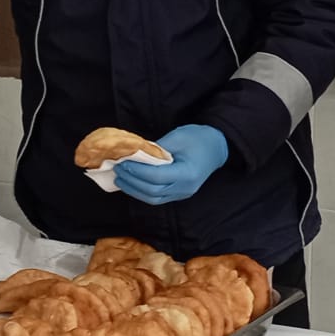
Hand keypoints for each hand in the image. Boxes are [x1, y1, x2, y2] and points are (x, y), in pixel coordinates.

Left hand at [114, 124, 228, 205]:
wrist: (216, 147)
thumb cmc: (199, 138)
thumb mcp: (177, 137)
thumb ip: (156, 149)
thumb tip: (133, 155)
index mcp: (187, 173)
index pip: (157, 177)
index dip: (137, 172)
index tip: (123, 163)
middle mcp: (185, 188)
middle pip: (153, 192)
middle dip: (132, 182)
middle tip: (118, 169)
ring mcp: (182, 193)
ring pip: (153, 198)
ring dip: (134, 190)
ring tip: (120, 178)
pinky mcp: (178, 194)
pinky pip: (157, 197)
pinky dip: (142, 191)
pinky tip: (131, 183)